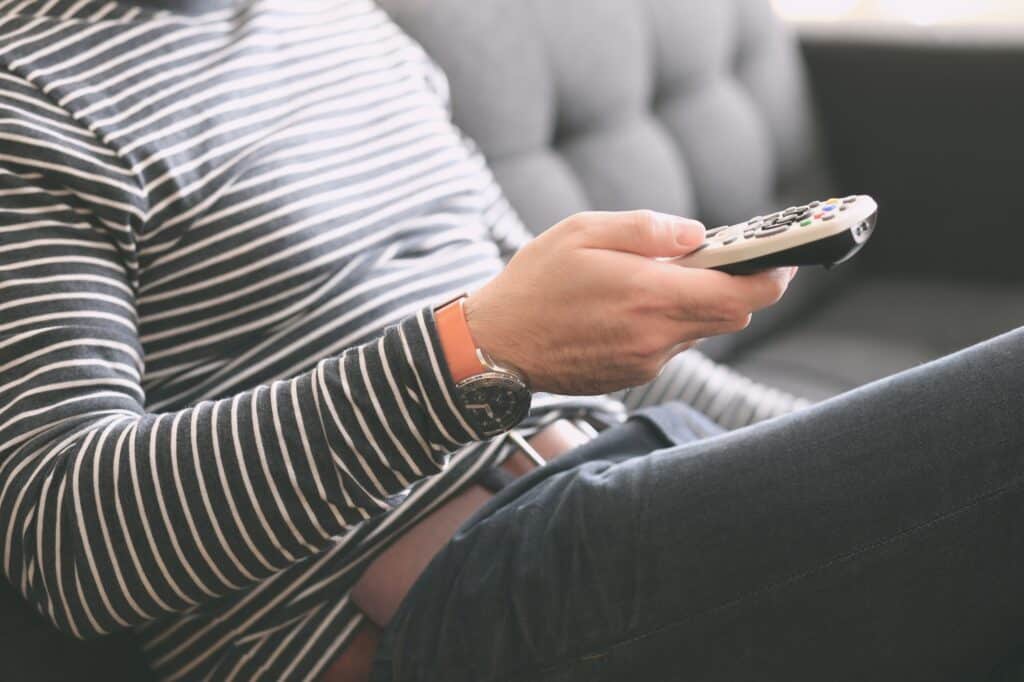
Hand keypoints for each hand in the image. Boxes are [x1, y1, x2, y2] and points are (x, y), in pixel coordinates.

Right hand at [464, 210, 796, 394]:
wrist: (495, 346)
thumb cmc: (534, 283)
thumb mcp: (582, 232)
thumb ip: (646, 229)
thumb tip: (696, 235)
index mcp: (649, 296)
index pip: (739, 295)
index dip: (771, 276)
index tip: (782, 258)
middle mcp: (655, 337)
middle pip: (730, 315)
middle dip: (735, 286)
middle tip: (716, 258)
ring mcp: (645, 362)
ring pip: (698, 330)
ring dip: (694, 303)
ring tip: (655, 279)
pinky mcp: (632, 375)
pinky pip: (669, 345)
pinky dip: (666, 322)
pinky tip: (628, 306)